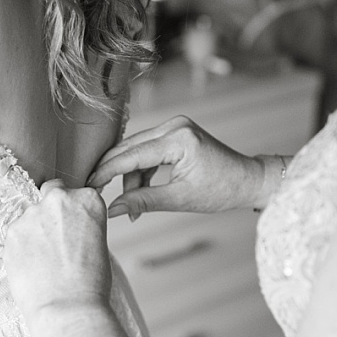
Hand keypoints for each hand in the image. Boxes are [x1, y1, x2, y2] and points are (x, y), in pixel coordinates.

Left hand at [4, 180, 112, 322]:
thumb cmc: (89, 285)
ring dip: (35, 232)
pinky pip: (16, 235)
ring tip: (44, 263)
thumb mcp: (98, 245)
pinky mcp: (12, 232)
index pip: (76, 194)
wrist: (68, 309)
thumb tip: (67, 228)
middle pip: (50, 194)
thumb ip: (81, 225)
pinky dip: (21, 248)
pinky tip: (32, 268)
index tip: (73, 229)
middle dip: (52, 212)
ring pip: (30, 217)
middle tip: (56, 241)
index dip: (73, 213)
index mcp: (87, 200)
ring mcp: (32, 214)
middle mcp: (59, 200)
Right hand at [89, 116, 277, 218]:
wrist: (246, 180)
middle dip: (114, 174)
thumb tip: (113, 210)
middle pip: (130, 148)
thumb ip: (143, 201)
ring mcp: (175, 127)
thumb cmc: (221, 190)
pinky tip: (141, 192)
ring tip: (133, 207)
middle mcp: (174, 126)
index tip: (89, 186)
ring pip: (137, 150)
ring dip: (130, 177)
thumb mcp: (180, 200)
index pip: (131, 155)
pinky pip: (148, 150)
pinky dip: (142, 171)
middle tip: (98, 195)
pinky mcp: (176, 133)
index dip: (106, 171)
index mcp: (178, 139)